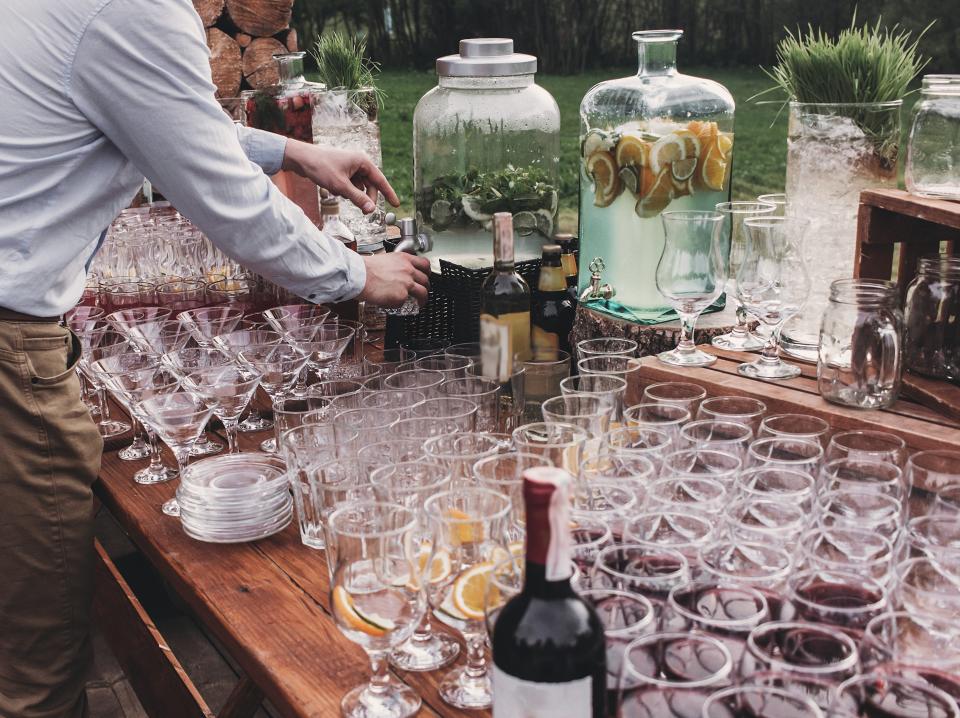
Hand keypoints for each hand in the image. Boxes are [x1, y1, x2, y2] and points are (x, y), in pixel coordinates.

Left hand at [282, 140, 399, 212]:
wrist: (301, 158)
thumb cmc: (320, 167)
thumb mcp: (341, 186)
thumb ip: (358, 199)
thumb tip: (371, 210)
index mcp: (363, 161)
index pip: (380, 180)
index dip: (389, 193)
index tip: (396, 204)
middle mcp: (359, 162)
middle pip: (370, 186)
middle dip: (366, 198)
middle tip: (364, 212)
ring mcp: (350, 166)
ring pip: (359, 187)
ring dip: (353, 195)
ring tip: (340, 194)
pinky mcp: (342, 171)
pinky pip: (350, 185)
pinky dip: (345, 191)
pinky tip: (334, 190)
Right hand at [359, 253, 430, 307]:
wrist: (359, 276)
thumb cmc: (366, 269)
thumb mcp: (386, 260)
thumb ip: (396, 266)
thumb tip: (397, 273)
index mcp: (404, 259)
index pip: (424, 264)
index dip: (427, 272)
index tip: (426, 276)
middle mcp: (408, 270)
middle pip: (426, 280)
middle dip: (426, 287)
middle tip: (422, 292)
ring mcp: (407, 284)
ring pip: (423, 293)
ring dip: (422, 300)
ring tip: (419, 304)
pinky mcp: (402, 296)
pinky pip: (405, 303)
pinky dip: (400, 304)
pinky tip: (394, 304)